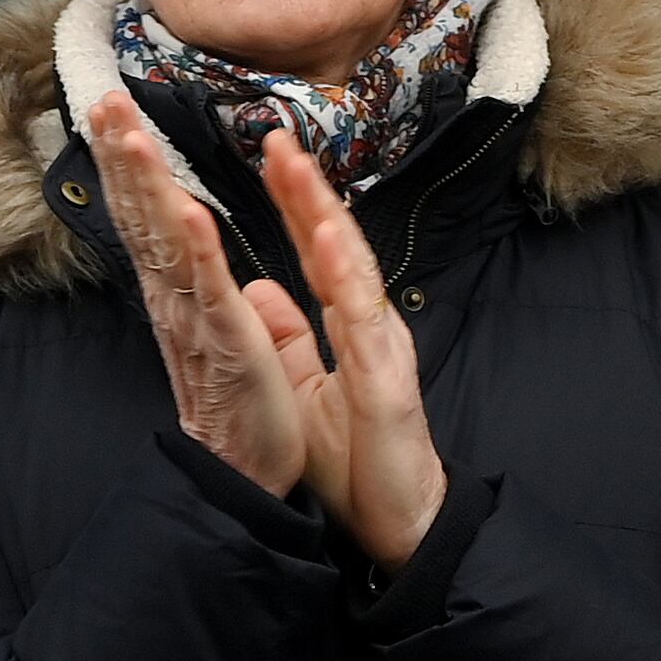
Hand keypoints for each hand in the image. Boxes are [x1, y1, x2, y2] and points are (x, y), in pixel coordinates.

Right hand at [86, 92, 302, 497]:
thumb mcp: (226, 329)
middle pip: (143, 218)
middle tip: (104, 98)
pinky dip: (195, 251)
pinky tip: (184, 211)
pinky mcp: (228, 348)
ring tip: (130, 133)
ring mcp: (197, 323)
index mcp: (182, 294)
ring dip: (148, 186)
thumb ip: (212, 286)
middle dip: (124, 157)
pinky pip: (208, 292)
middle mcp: (177, 302)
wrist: (246, 478)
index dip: (131, 165)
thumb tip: (202, 247)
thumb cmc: (241, 405)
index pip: (150, 217)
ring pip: (166, 242)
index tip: (114, 111)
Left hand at [248, 131, 450, 576]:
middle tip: (277, 137)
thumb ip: (290, 337)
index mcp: (349, 324)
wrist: (398, 523)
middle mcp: (369, 324)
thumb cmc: (356, 460)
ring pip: (353, 270)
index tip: (270, 153)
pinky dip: (346, 277)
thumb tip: (262, 290)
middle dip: (307, 191)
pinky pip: (364, 321)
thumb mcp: (308, 388)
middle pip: (336, 244)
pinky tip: (327, 241)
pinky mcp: (387, 382)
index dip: (294, 201)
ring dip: (325, 218)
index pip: (316, 249)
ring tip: (299, 172)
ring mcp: (382, 348)